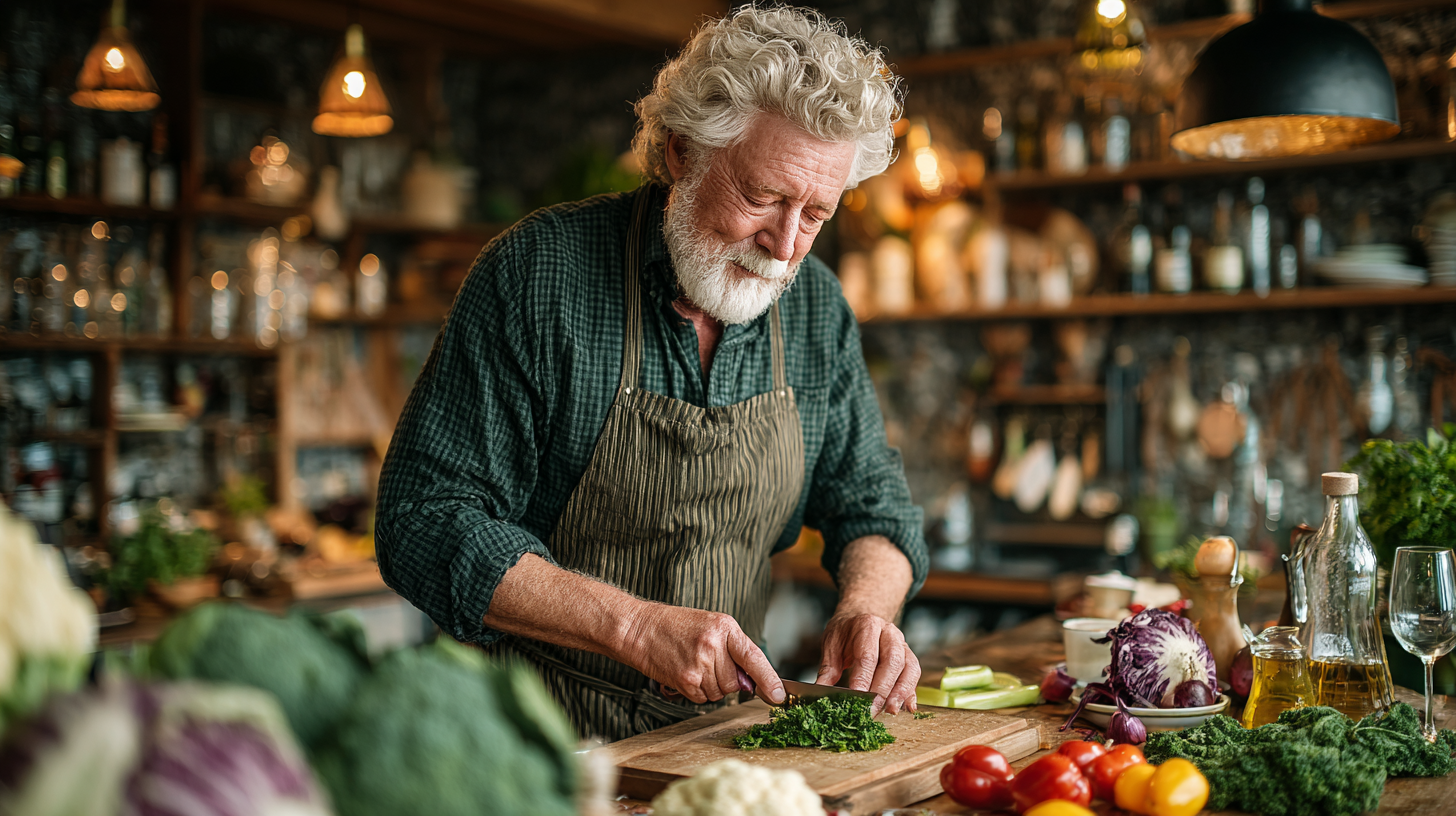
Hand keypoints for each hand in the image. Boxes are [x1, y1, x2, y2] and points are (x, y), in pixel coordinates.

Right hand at [618, 602, 785, 705]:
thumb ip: (734, 649)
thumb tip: (751, 682)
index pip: (754, 658)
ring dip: (710, 686)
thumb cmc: (676, 626)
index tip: (779, 696)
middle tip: (707, 663)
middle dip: (726, 680)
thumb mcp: (711, 625)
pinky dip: (696, 691)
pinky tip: (685, 673)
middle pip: (736, 682)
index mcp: (725, 627)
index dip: (770, 680)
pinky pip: (703, 698)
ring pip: (720, 693)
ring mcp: (699, 664)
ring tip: (692, 664)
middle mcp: (714, 645)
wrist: (640, 628)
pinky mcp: (686, 680)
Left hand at [817, 611, 920, 714]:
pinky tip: (908, 708)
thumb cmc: (845, 633)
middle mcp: (889, 633)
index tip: (857, 698)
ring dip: (901, 692)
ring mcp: (902, 644)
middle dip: (882, 689)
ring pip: (909, 667)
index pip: (867, 655)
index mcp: (867, 626)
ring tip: (890, 711)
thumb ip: (828, 669)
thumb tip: (820, 692)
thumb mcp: (831, 644)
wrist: (859, 618)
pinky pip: (914, 675)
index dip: (863, 678)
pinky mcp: (909, 657)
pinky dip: (911, 693)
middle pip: (892, 661)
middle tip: (872, 710)